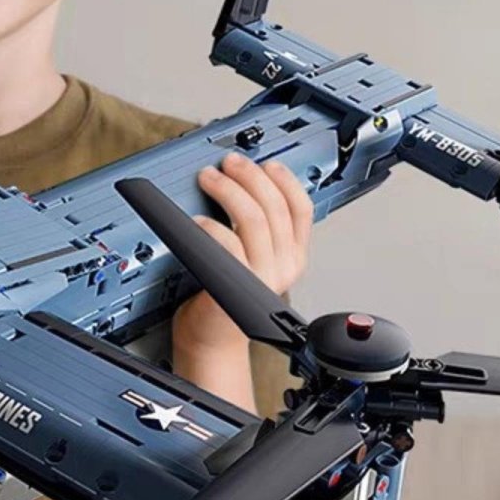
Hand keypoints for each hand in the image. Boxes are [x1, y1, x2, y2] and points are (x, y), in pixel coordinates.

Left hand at [172, 152, 312, 358]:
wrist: (212, 336)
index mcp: (293, 255)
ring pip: (253, 219)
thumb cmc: (224, 295)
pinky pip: (228, 246)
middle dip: (248, 176)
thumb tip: (242, 184)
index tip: (266, 163)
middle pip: (274, 207)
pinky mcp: (237, 287)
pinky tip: (198, 220)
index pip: (301, 208)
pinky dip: (212, 227)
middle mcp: (284, 266)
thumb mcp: (252, 258)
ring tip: (208, 179)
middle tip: (227, 164)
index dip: (284, 180)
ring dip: (228, 191)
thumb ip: (258, 231)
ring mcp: (262, 277)